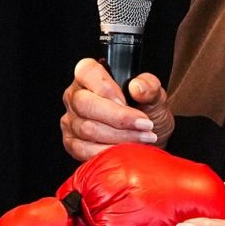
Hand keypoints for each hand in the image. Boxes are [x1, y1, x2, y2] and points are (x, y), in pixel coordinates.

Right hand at [60, 57, 174, 160]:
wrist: (145, 137)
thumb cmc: (146, 112)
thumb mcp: (154, 95)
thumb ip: (149, 86)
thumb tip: (137, 88)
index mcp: (89, 76)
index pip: (87, 72)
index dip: (107, 88)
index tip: (127, 102)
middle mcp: (75, 96)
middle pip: (85, 104)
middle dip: (118, 118)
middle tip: (144, 125)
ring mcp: (70, 120)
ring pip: (87, 129)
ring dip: (119, 137)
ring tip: (143, 138)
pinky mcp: (71, 143)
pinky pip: (83, 150)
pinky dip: (106, 152)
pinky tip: (124, 152)